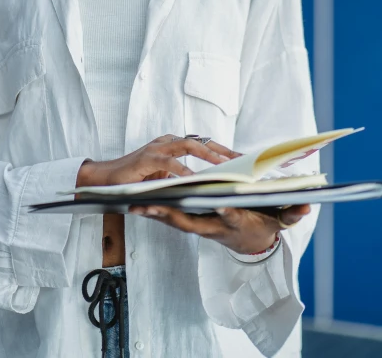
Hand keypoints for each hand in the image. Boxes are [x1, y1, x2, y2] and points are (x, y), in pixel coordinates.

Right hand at [76, 134, 239, 188]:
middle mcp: (165, 142)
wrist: (105, 178)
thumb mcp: (161, 176)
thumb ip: (178, 175)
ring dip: (207, 154)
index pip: (200, 143)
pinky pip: (169, 163)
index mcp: (170, 145)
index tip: (239, 157)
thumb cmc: (133, 178)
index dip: (220, 149)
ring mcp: (156, 148)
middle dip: (220, 149)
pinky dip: (182, 170)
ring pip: (187, 145)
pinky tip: (194, 178)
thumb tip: (203, 184)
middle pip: (198, 141)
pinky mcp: (147, 159)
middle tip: (239, 159)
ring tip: (223, 165)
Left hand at [128, 203, 310, 253]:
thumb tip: (307, 205)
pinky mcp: (191, 222)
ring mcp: (200, 226)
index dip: (223, 211)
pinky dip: (155, 210)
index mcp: (234, 222)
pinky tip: (139, 202)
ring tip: (134, 204)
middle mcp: (214, 226)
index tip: (217, 203)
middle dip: (170, 215)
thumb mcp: (280, 220)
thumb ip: (292, 213)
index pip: (228, 216)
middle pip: (190, 222)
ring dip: (155, 213)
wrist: (251, 241)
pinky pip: (170, 217)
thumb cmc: (264, 224)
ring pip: (174, 221)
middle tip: (149, 207)